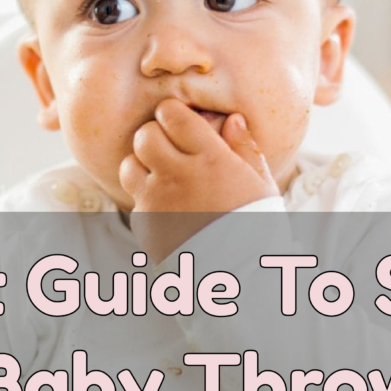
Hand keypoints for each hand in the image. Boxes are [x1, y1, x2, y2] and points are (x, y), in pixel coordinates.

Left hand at [120, 99, 279, 259]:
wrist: (237, 277)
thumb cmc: (257, 228)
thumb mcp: (262, 185)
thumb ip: (245, 148)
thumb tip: (233, 120)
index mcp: (211, 159)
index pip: (172, 114)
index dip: (173, 113)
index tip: (181, 122)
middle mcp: (178, 175)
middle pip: (145, 134)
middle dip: (156, 135)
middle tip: (170, 147)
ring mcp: (157, 200)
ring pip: (129, 164)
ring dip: (143, 165)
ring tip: (163, 175)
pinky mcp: (145, 224)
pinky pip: (135, 198)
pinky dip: (147, 198)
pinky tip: (168, 207)